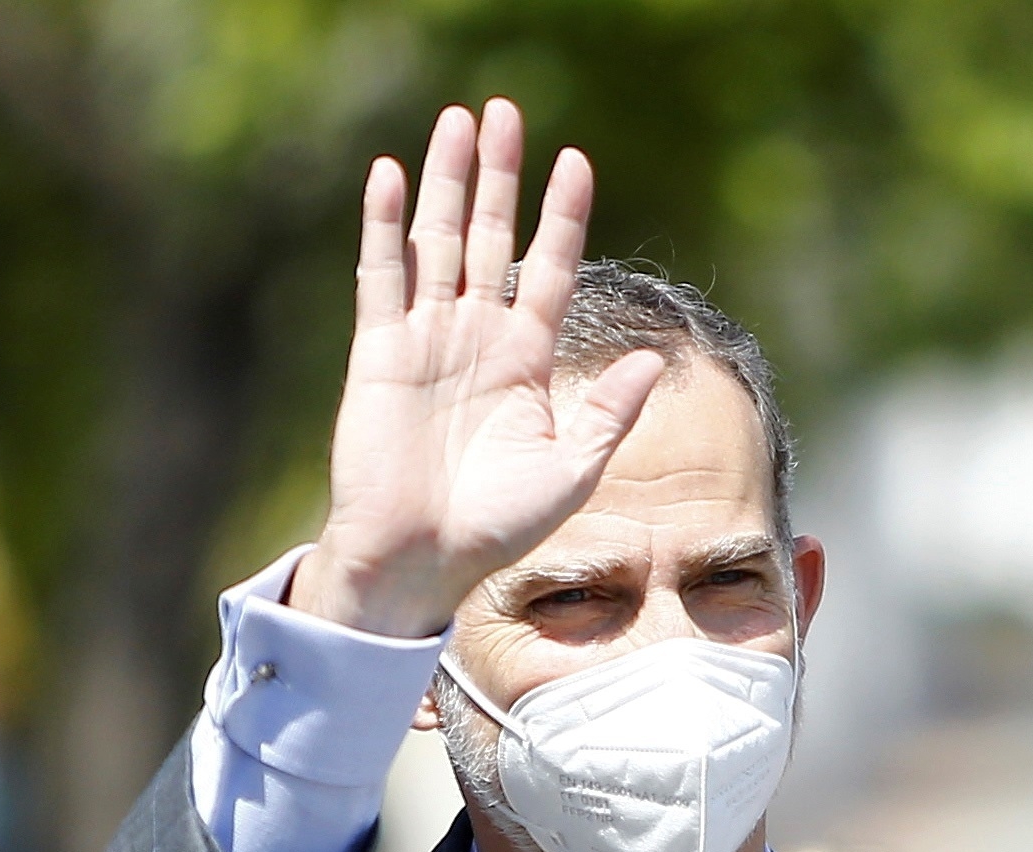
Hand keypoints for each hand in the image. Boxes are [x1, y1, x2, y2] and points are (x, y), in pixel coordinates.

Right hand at [289, 101, 665, 639]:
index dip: (561, 216)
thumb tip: (654, 358)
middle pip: (492, 236)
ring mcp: (427, 339)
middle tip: (507, 111)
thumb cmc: (500, 528)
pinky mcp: (379, 350)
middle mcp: (479, 337)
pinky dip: (386, 225)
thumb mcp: (573, 472)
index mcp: (528, 360)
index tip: (577, 162)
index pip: (548, 268)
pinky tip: (393, 176)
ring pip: (439, 240)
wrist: (425, 559)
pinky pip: (383, 276)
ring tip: (459, 121)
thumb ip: (609, 413)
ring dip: (449, 181)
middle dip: (501, 175)